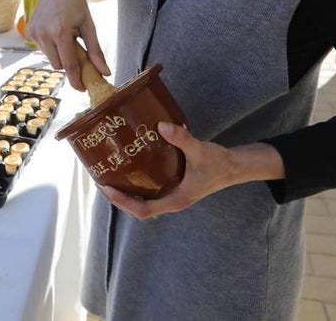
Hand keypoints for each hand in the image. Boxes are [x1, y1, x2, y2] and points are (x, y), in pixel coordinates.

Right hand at [21, 0, 109, 89]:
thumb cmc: (74, 2)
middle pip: (59, 65)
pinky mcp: (29, 32)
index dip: (76, 80)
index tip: (83, 88)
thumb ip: (96, 51)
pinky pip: (44, 50)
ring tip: (65, 36)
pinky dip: (52, 47)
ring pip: (50, 59)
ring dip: (60, 55)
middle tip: (77, 49)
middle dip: (69, 63)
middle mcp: (44, 35)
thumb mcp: (89, 26)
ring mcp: (34, 34)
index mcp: (61, 33)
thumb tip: (105, 72)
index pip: (69, 66)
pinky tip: (55, 31)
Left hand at [101, 125, 282, 218]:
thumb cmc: (219, 163)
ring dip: (126, 191)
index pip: (143, 211)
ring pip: (144, 199)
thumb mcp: (200, 150)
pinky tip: (130, 167)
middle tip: (100, 179)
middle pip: (139, 208)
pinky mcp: (173, 186)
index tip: (106, 188)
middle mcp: (171, 200)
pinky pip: (151, 189)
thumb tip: (161, 125)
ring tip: (109, 174)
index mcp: (176, 200)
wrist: (235, 167)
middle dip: (119, 197)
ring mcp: (172, 194)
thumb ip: (182, 138)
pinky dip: (137, 183)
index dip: (123, 203)